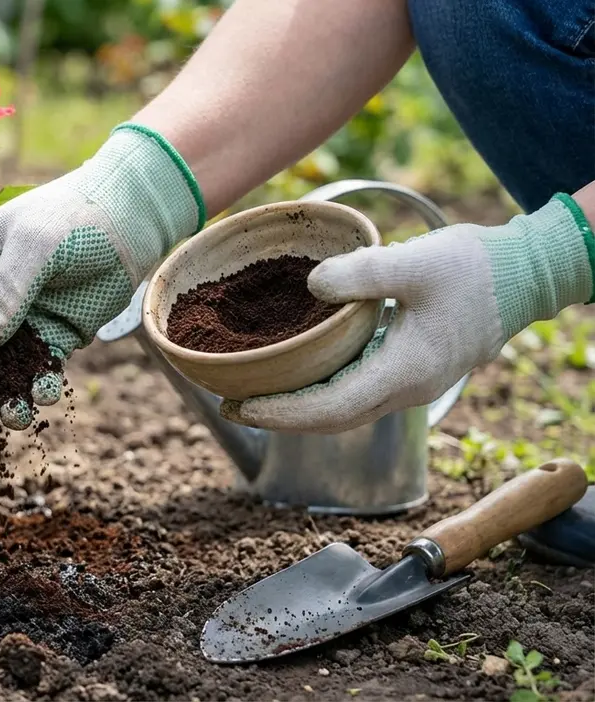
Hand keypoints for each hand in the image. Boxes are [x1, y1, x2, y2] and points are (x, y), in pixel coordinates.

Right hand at [0, 124, 203, 429]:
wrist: (131, 217)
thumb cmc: (75, 216)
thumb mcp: (37, 245)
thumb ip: (7, 291)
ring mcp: (19, 319)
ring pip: (1, 367)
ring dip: (4, 395)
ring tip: (17, 420)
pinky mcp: (51, 334)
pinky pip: (38, 368)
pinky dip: (39, 385)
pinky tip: (46, 396)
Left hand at [222, 196, 593, 432]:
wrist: (526, 273)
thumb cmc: (475, 267)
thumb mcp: (415, 261)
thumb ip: (361, 273)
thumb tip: (311, 284)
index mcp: (405, 372)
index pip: (331, 408)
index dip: (283, 413)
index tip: (242, 406)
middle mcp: (406, 389)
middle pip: (332, 419)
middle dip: (281, 417)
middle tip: (233, 404)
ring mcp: (411, 384)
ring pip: (345, 409)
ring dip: (300, 407)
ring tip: (256, 395)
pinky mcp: (412, 370)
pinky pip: (358, 392)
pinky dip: (322, 391)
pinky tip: (297, 375)